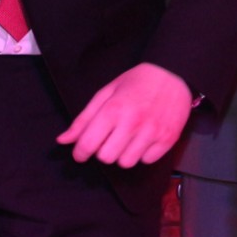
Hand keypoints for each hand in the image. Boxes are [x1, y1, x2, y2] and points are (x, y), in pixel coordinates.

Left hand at [59, 62, 192, 167]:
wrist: (172, 73)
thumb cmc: (137, 82)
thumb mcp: (106, 94)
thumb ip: (84, 119)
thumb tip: (63, 140)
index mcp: (114, 109)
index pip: (88, 144)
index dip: (80, 153)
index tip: (80, 153)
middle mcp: (133, 122)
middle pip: (106, 158)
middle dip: (103, 151)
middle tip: (108, 138)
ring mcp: (152, 132)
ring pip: (126, 163)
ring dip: (122, 154)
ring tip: (127, 137)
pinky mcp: (168, 139)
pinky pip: (146, 161)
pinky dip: (142, 153)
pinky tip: (143, 138)